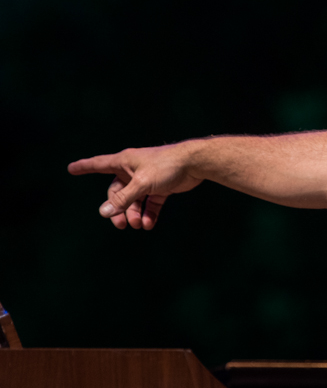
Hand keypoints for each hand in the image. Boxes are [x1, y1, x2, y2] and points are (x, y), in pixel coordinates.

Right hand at [68, 144, 202, 229]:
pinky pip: (150, 203)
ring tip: (139, 225)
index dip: (84, 167)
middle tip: (121, 225)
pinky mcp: (161, 187)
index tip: (70, 168)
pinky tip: (149, 224)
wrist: (194, 163)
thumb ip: (124, 199)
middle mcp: (133, 170)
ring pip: (134, 200)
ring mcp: (147, 179)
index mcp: (124, 162)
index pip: (98, 164)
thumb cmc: (166, 166)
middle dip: (118, 209)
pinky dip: (149, 214)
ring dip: (134, 214)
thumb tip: (104, 213)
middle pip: (117, 192)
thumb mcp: (141, 184)